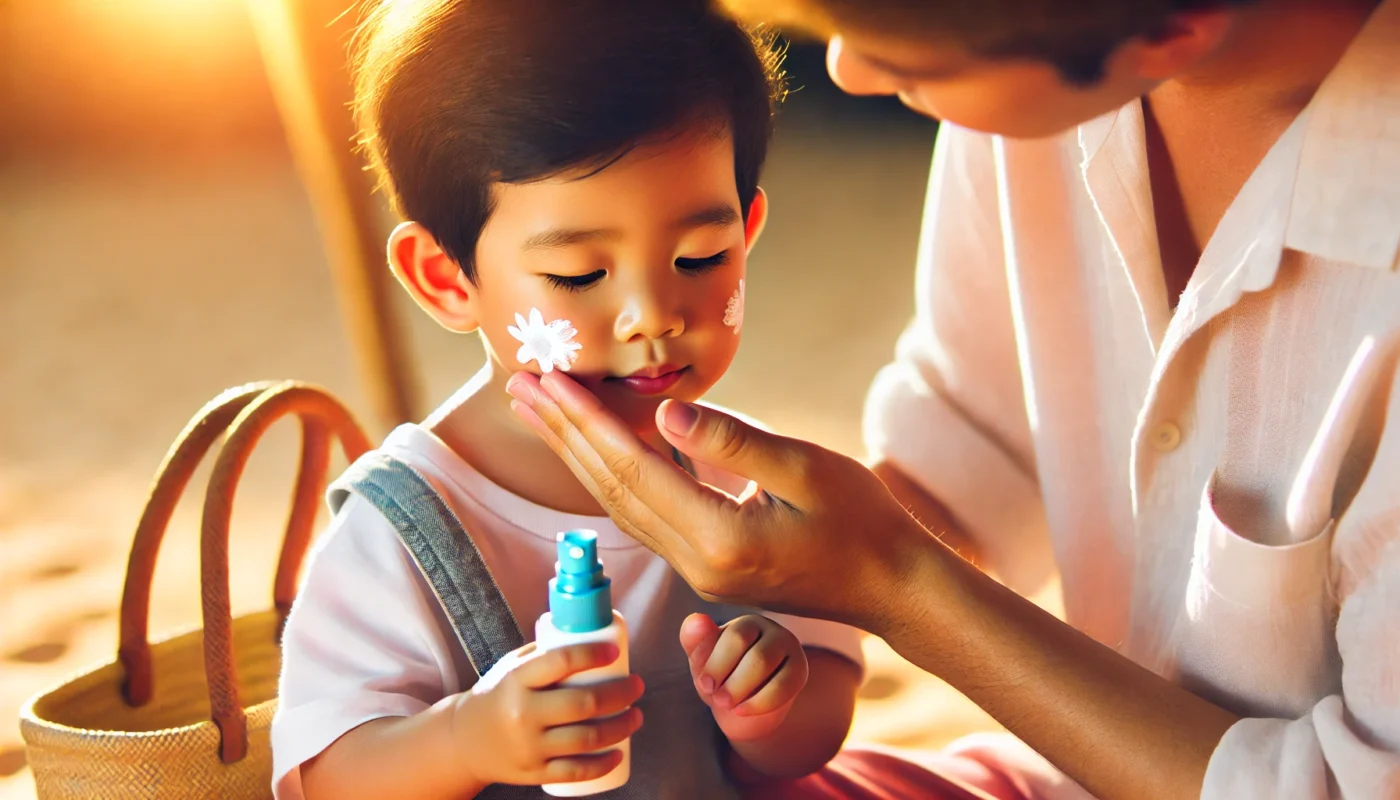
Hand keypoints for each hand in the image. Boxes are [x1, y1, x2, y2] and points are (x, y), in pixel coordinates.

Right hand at [453, 641, 643, 788]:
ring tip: (636, 716)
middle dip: (620, 694)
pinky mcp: (533, 773)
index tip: (615, 652)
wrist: (463, 742)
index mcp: (516, 680)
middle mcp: (522, 714)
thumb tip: (587, 631)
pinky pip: (574, 771)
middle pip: (582, 703)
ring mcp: (529, 747)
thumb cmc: (497, 695)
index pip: (559, 662)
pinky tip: (619, 754)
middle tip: (637, 686)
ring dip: (620, 727)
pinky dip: (601, 764)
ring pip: (585, 739)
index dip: (591, 654)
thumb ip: (544, 653)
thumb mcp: (510, 667)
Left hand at [505, 370, 933, 630]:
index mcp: (720, 539)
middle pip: (611, 490)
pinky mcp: (705, 566)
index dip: (588, 422)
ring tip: (542, 412)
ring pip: (620, 506)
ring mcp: (697, 571)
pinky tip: (593, 447)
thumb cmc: (862, 521)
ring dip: (577, 456)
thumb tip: (665, 412)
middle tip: (521, 386)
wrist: (891, 587)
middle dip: (564, 434)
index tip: (551, 380)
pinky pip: (643, 515)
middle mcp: (696, 563)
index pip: (633, 470)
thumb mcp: (806, 468)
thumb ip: (732, 441)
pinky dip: (610, 476)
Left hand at [680, 614, 808, 741]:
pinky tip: (741, 710)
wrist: (743, 708)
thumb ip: (695, 641)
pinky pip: (784, 687)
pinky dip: (759, 702)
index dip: (717, 663)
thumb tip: (695, 619)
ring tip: (725, 704)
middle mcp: (772, 630)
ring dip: (742, 689)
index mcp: (747, 623)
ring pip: (768, 667)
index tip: (704, 684)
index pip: (735, 636)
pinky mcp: (800, 671)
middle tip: (717, 699)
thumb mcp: (703, 662)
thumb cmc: (721, 678)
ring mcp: (789, 650)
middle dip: (732, 681)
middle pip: (756, 655)